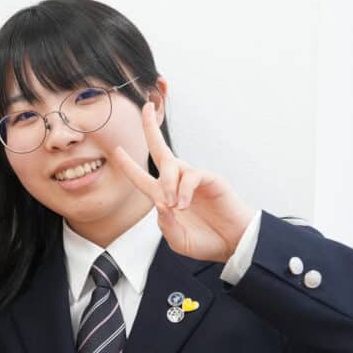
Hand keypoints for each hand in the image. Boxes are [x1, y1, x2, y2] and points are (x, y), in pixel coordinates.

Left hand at [110, 103, 254, 262]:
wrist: (234, 244)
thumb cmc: (207, 241)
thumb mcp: (178, 240)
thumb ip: (165, 225)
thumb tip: (160, 203)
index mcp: (165, 197)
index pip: (142, 177)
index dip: (129, 165)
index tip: (117, 150)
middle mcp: (177, 183)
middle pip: (160, 150)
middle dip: (150, 129)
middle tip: (146, 108)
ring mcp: (194, 180)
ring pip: (172, 165)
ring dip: (167, 183)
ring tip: (174, 206)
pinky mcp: (210, 179)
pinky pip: (191, 175)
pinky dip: (184, 189)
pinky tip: (184, 204)